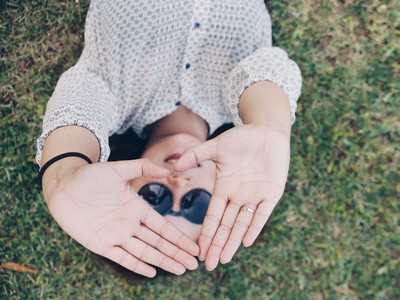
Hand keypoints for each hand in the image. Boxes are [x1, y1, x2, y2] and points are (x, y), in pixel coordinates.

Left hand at [46, 159, 198, 276]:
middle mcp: (130, 224)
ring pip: (144, 251)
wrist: (63, 186)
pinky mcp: (100, 244)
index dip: (179, 238)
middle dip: (177, 253)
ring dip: (163, 260)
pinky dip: (136, 265)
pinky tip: (151, 271)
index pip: (163, 226)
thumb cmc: (90, 176)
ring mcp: (116, 235)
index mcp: (137, 208)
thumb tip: (168, 169)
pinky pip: (121, 257)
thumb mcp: (119, 169)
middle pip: (158, 242)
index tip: (194, 247)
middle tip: (194, 265)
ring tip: (181, 269)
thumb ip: (143, 167)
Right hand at [174, 124, 289, 269]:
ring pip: (242, 224)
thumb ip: (196, 156)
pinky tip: (246, 241)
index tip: (198, 249)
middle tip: (210, 265)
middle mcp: (237, 196)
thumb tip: (174, 166)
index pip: (213, 216)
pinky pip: (262, 214)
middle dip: (217, 244)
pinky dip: (254, 227)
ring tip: (224, 259)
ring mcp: (254, 196)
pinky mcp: (271, 193)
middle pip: (226, 226)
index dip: (206, 233)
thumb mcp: (216, 146)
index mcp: (223, 188)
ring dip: (233, 241)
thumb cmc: (241, 138)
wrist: (266, 131)